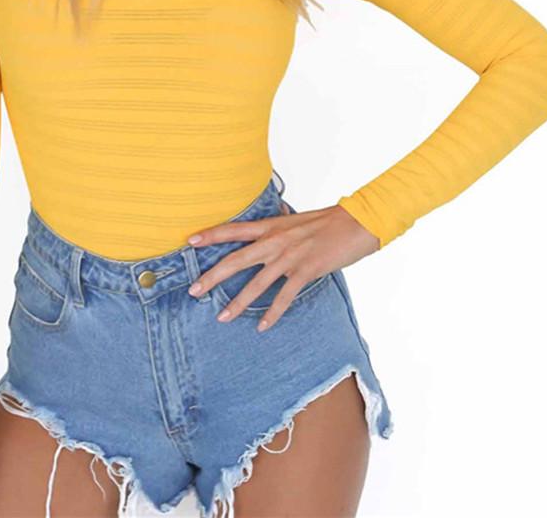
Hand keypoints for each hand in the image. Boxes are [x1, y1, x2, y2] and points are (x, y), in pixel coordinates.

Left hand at [186, 202, 379, 331]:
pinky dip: (272, 312)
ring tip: (221, 317)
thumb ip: (278, 226)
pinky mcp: (306, 271)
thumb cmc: (327, 221)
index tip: (190, 241)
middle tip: (193, 290)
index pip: (233, 229)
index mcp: (271, 226)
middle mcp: (275, 240)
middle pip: (235, 259)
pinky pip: (284, 296)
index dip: (211, 234)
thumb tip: (268, 226)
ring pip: (256, 283)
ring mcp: (289, 257)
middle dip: (212, 276)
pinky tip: (262, 325)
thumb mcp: (296, 220)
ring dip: (237, 302)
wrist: (357, 223)